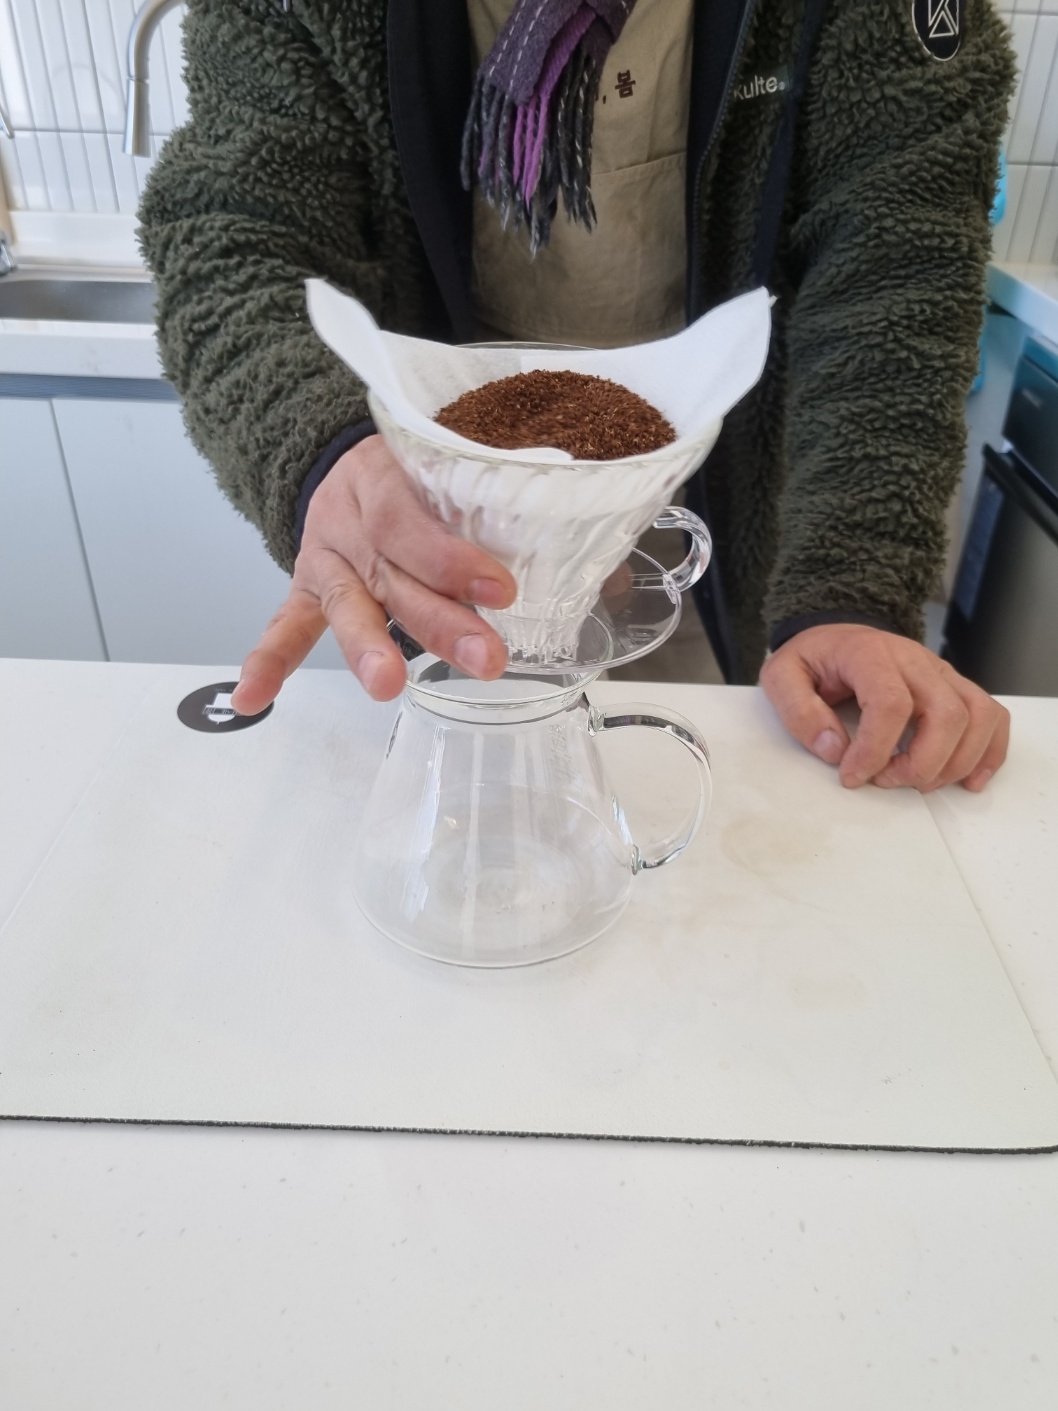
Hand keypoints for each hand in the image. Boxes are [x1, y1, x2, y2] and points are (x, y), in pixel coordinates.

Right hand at [231, 435, 515, 712]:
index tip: (502, 591)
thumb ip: (484, 485)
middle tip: (484, 657)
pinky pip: (285, 626)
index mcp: (382, 477)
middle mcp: (349, 522)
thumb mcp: (438, 457)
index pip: (411, 519)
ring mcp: (325, 560)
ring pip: (347, 605)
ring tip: (388, 684)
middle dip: (438, 620)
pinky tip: (252, 698)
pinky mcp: (306, 590)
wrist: (333, 458)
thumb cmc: (408, 467)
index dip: (452, 557)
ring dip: (368, 647)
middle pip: (392, 574)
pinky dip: (270, 661)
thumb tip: (569, 519)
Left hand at [759, 624, 1008, 791]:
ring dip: (957, 762)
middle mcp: (914, 660)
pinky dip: (989, 751)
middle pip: (947, 713)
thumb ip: (797, 710)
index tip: (852, 776)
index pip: (890, 704)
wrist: (836, 634)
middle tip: (887, 781)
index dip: (875, 749)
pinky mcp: (954, 687)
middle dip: (922, 763)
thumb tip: (833, 749)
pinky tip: (969, 779)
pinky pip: (991, 715)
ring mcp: (940, 672)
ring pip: (977, 715)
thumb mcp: (782, 675)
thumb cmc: (813, 659)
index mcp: (869, 654)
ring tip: (920, 783)